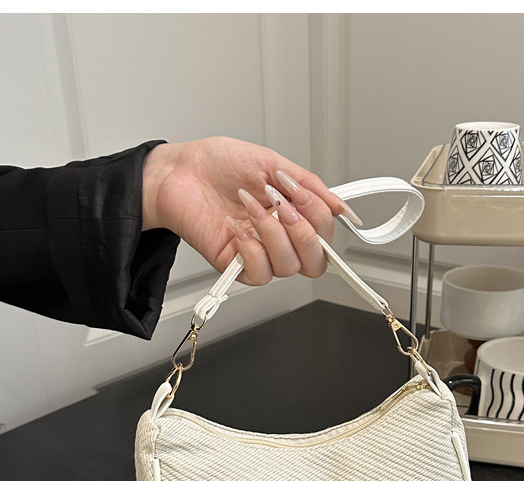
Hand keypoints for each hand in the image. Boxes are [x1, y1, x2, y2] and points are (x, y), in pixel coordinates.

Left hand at [141, 137, 360, 284]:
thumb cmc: (219, 165)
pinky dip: (252, 250)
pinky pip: (260, 274)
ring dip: (273, 234)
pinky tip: (238, 229)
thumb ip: (311, 186)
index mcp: (294, 216)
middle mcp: (280, 239)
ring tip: (252, 206)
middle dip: (304, 232)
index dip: (320, 217)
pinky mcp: (236, 266)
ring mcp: (259, 254)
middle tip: (282, 205)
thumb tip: (342, 207)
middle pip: (316, 261)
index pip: (326, 236)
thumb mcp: (273, 164)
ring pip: (289, 267)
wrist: (181, 171)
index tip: (298, 191)